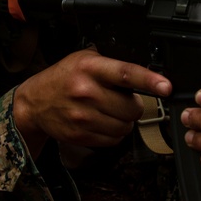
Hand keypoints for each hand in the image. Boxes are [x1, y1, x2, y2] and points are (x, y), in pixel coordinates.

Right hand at [14, 47, 171, 156]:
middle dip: (133, 106)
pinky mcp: (80, 135)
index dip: (149, 81)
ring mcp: (82, 116)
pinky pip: (113, 140)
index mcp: (90, 68)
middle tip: (121, 100)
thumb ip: (112, 64)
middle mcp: (86, 91)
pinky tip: (100, 122)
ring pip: (125, 127)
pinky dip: (113, 134)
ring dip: (123, 121)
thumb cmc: (64, 77)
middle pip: (131, 108)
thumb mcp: (85, 59)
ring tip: (108, 111)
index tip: (166, 87)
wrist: (35, 102)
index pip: (125, 73)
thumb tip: (148, 73)